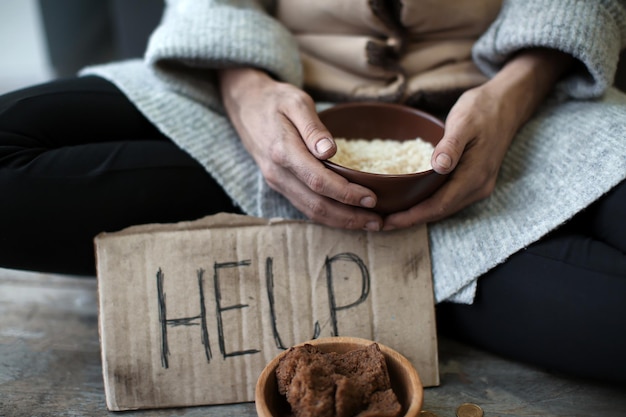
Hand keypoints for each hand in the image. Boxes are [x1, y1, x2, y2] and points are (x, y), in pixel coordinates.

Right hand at [218, 68, 382, 230]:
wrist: (245, 104)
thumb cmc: (274, 100)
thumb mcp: (296, 101)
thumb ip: (312, 127)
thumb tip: (329, 151)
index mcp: (283, 151)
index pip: (318, 181)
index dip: (346, 194)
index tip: (371, 198)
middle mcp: (277, 172)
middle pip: (316, 205)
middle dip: (349, 217)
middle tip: (378, 221)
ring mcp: (276, 181)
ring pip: (310, 211)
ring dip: (340, 222)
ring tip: (368, 223)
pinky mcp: (279, 185)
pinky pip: (304, 206)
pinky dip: (328, 216)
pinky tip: (347, 216)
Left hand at [383, 48, 573, 229]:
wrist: (507, 104)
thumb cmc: (483, 109)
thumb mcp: (464, 121)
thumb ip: (452, 145)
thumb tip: (440, 166)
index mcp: (474, 176)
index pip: (439, 205)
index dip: (412, 216)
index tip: (388, 221)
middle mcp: (478, 187)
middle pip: (439, 212)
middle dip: (410, 220)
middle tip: (380, 223)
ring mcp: (477, 185)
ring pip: (443, 208)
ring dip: (418, 215)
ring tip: (390, 216)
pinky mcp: (474, 181)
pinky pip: (447, 199)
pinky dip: (427, 204)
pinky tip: (410, 201)